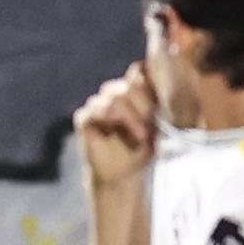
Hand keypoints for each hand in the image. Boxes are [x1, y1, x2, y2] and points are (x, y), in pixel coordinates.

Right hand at [73, 63, 157, 185]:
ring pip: (115, 98)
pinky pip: (97, 110)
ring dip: (131, 118)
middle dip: (144, 107)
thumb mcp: (158, 124)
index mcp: (133, 89)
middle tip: (151, 128)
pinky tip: (120, 135)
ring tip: (142, 136)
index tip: (159, 106)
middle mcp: (114, 92)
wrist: (123, 174)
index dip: (149, 84)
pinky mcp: (84, 117)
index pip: (139, 70)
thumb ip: (156, 101)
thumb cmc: (143, 148)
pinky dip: (113, 122)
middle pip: (129, 85)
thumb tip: (155, 81)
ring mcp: (97, 103)